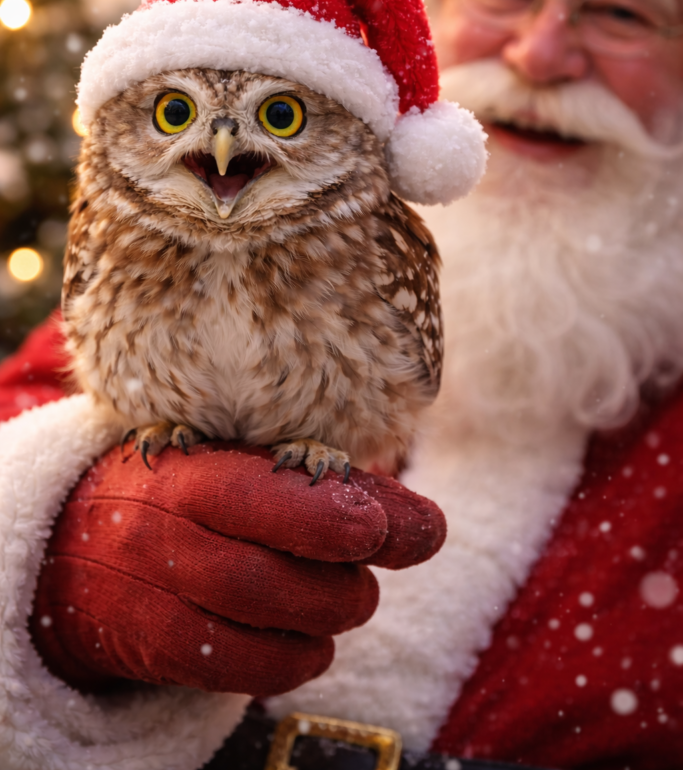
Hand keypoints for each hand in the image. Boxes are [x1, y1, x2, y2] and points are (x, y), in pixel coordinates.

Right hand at [31, 441, 445, 695]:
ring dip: (326, 618)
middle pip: (262, 573)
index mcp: (189, 467)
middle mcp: (162, 531)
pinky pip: (236, 669)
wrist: (79, 543)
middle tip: (365, 571)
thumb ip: (339, 490)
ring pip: (255, 623)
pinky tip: (309, 641)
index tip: (373, 529)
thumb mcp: (246, 467)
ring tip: (344, 600)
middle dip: (339, 581)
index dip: (325, 517)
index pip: (257, 495)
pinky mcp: (155, 646)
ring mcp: (151, 593)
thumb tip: (431, 528)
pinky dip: (293, 660)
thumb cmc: (190, 492)